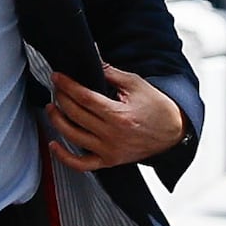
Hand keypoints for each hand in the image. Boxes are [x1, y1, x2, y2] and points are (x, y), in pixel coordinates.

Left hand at [44, 67, 183, 170]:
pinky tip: (54, 144)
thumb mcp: (135, 84)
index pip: (84, 98)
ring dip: (57, 121)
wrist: (174, 131)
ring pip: (73, 137)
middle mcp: (112, 135)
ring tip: (52, 108)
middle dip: (61, 98)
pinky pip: (82, 164)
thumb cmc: (156, 107)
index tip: (58, 77)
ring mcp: (109, 151)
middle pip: (76, 115)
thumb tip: (92, 60)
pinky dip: (64, 157)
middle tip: (57, 88)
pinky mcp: (109, 161)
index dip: (67, 85)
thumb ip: (110, 73)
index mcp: (118, 115)